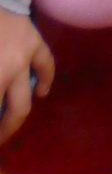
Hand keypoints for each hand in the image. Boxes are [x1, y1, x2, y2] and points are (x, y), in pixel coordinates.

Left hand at [0, 9, 52, 144]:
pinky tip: (41, 93)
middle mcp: (6, 71)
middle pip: (10, 112)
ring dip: (14, 118)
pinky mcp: (33, 41)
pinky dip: (44, 80)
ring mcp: (22, 58)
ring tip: (6, 128)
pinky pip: (45, 65)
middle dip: (2, 131)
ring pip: (23, 98)